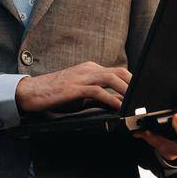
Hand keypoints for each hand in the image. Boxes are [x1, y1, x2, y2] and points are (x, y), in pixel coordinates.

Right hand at [15, 62, 132, 113]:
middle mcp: (88, 69)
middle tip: (145, 99)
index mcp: (91, 69)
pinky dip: (111, 100)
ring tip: (136, 104)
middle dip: (135, 84)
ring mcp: (81, 77)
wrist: (30, 92)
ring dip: (127, 91)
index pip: (119, 72)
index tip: (143, 94)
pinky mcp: (74, 87)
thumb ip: (98, 98)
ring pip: (112, 79)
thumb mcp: (80, 96)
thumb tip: (117, 104)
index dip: (133, 82)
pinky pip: (98, 91)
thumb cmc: (55, 95)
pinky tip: (118, 108)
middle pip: (120, 72)